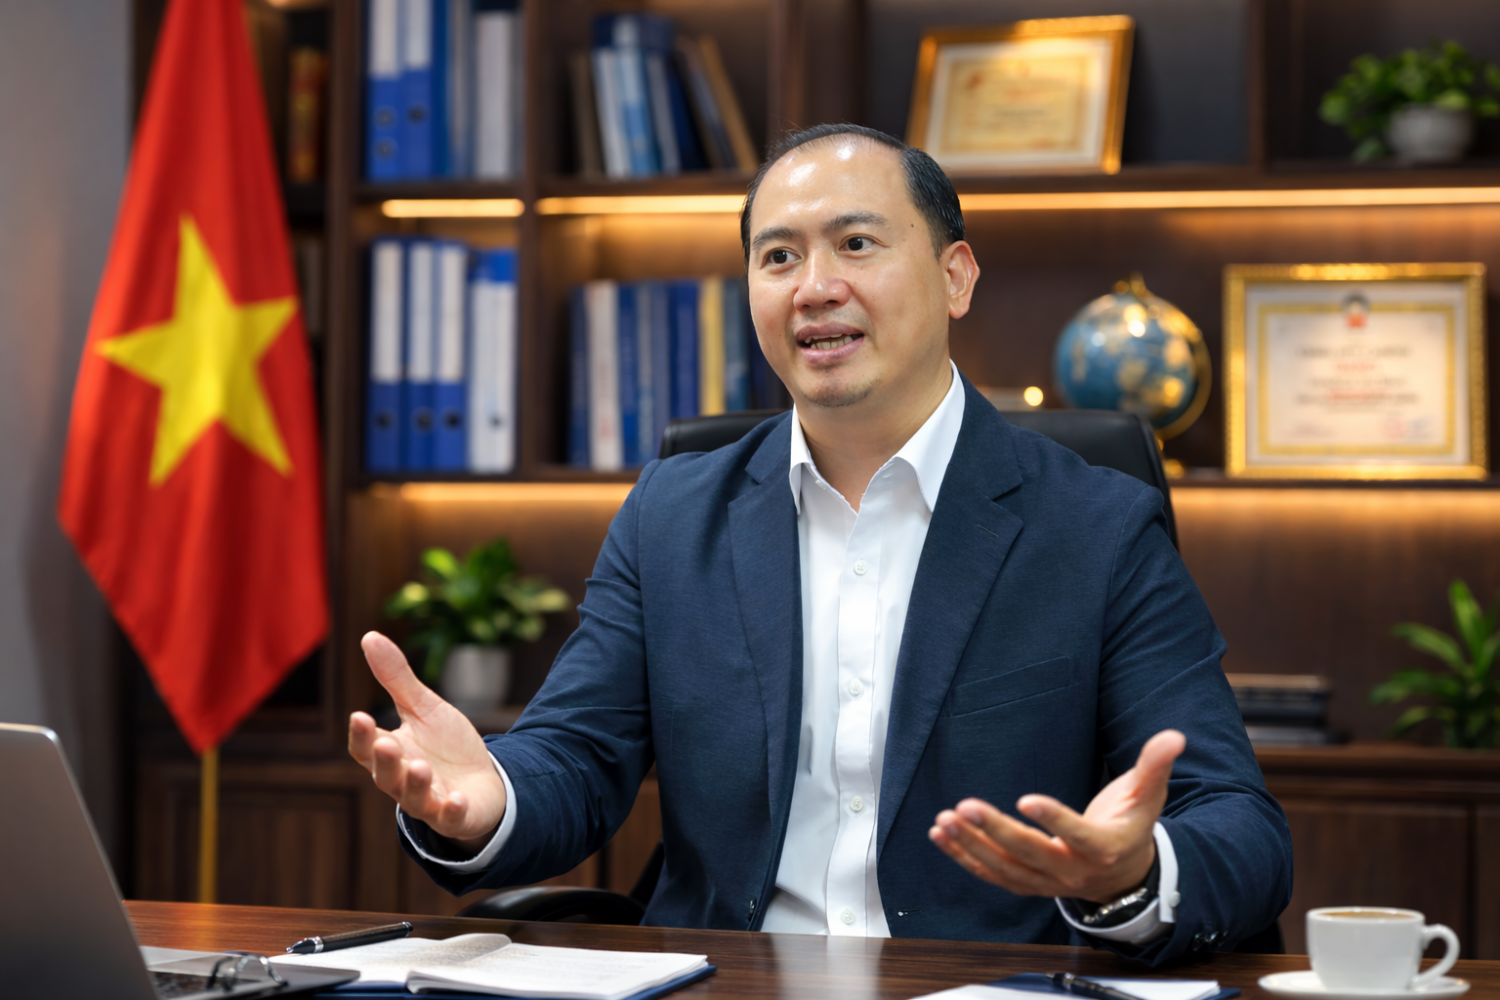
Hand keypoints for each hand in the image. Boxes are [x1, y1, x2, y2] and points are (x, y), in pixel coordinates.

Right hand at [348, 632, 507, 849]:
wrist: (482, 782)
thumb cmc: (446, 746)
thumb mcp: (424, 708)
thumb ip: (396, 678)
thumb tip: (369, 636)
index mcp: (392, 753)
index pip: (367, 748)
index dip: (361, 736)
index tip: (358, 716)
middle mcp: (404, 780)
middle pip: (386, 775)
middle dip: (385, 761)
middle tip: (386, 744)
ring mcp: (429, 800)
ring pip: (414, 798)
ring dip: (415, 784)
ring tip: (420, 767)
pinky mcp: (455, 815)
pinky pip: (450, 816)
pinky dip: (451, 810)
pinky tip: (456, 800)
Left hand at [929, 729, 1184, 902]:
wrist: (1124, 876)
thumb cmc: (1131, 826)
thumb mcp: (1148, 796)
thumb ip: (1156, 765)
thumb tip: (1175, 736)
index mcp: (1104, 849)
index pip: (1078, 836)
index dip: (1054, 820)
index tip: (1026, 799)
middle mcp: (1073, 872)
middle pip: (1031, 855)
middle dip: (997, 832)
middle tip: (967, 806)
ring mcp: (1047, 883)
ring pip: (1005, 870)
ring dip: (971, 846)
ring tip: (943, 820)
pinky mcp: (1026, 883)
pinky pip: (991, 874)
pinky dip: (964, 857)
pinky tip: (939, 835)